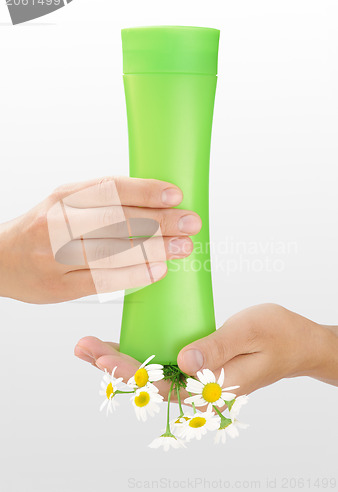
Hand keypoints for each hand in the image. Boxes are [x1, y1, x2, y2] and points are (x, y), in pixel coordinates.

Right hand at [0, 176, 200, 303]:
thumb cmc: (44, 229)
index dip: (145, 191)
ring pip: (113, 252)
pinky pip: (104, 280)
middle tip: (190, 223)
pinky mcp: (61, 286)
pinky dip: (134, 275)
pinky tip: (157, 270)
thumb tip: (154, 203)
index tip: (175, 195)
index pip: (110, 189)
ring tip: (182, 248)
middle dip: (160, 221)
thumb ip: (102, 201)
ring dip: (154, 250)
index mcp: (64, 197)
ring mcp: (57, 256)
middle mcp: (59, 223)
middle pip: (116, 220)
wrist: (3, 260)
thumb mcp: (66, 204)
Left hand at [75, 304, 337, 402]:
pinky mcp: (198, 364)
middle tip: (83, 348)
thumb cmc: (278, 334)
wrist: (297, 343)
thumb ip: (218, 348)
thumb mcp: (250, 332)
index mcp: (213, 385)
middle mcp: (201, 388)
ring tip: (90, 347)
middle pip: (148, 381)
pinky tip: (120, 344)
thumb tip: (185, 362)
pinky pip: (163, 363)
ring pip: (151, 373)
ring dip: (120, 360)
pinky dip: (139, 353)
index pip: (162, 384)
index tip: (102, 360)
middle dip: (113, 366)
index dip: (130, 372)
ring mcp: (198, 377)